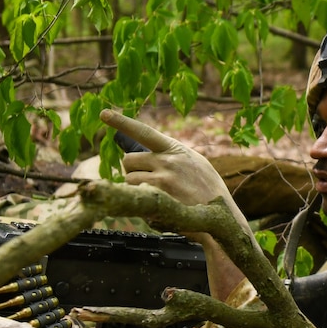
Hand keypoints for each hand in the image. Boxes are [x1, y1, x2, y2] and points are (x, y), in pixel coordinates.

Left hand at [101, 111, 247, 229]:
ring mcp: (163, 179)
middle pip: (128, 160)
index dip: (122, 122)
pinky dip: (144, 202)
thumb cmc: (208, 189)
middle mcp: (167, 160)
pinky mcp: (160, 197)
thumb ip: (172, 155)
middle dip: (132, 170)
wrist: (222, 213)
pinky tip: (162, 206)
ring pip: (129, 180)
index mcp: (175, 148)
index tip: (104, 114)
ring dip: (137, 188)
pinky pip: (138, 196)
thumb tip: (148, 152)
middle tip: (146, 180)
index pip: (144, 131)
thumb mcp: (195, 162)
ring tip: (159, 194)